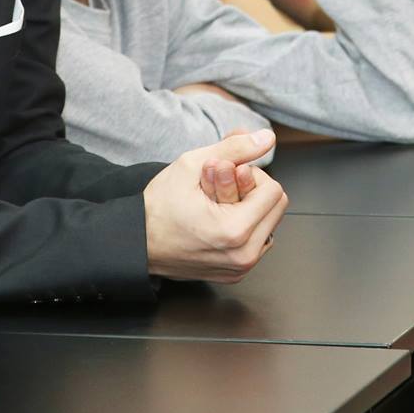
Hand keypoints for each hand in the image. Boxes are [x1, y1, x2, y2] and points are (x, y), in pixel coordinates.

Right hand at [144, 129, 287, 281]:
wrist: (137, 242)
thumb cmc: (158, 207)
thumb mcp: (192, 165)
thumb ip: (234, 148)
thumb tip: (267, 138)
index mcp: (235, 231)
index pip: (273, 190)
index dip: (251, 174)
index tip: (227, 175)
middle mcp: (243, 256)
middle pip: (276, 208)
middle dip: (253, 191)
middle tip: (223, 187)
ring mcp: (240, 268)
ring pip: (269, 224)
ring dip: (251, 209)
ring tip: (219, 204)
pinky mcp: (235, 274)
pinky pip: (258, 242)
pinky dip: (245, 226)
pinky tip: (220, 220)